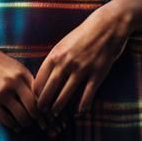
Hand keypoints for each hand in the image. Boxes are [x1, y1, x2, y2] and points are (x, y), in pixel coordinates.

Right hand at [0, 35, 57, 133]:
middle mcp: (12, 84)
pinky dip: (12, 125)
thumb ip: (29, 82)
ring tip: (25, 123)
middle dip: (37, 119)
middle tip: (38, 121)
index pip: (40, 97)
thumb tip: (41, 100)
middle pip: (33, 110)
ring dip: (25, 123)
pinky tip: (15, 125)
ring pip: (20, 117)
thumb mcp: (16, 67)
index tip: (49, 117)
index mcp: (22, 75)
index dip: (46, 110)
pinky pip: (5, 119)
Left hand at [34, 2, 131, 129]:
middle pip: (50, 89)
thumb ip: (55, 58)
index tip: (34, 100)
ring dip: (58, 107)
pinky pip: (87, 94)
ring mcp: (82, 69)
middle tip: (40, 113)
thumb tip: (45, 74)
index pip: (40, 78)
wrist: (108, 25)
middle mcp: (67, 62)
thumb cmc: (84, 34)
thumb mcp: (64, 43)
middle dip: (43, 103)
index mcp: (56, 54)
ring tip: (55, 114)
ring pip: (66, 94)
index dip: (36, 92)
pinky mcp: (97, 74)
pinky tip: (79, 113)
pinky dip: (82, 106)